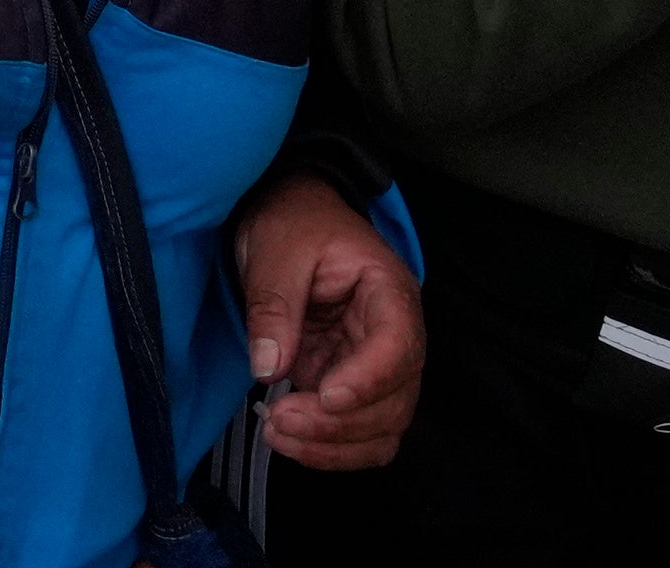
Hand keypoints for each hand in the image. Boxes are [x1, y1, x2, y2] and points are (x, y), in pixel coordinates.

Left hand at [232, 172, 423, 470]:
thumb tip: (269, 367)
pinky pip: (358, 433)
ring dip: (334, 445)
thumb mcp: (276, 248)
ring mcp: (375, 366)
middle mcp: (395, 335)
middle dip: (340, 422)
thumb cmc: (293, 223)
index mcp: (389, 290)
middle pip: (395, 399)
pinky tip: (289, 440)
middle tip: (279, 419)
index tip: (325, 395)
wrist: (292, 218)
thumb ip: (274, 305)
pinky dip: (329, 449)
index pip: (400, 344)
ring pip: (382, 428)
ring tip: (277, 433)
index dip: (370, 378)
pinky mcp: (350, 385)